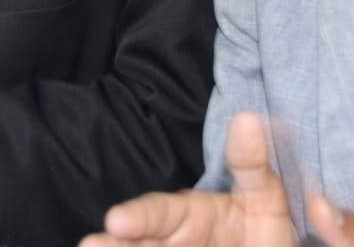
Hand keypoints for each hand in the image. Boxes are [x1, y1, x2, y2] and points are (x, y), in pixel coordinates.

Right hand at [80, 113, 294, 246]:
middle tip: (89, 245)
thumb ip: (250, 164)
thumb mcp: (263, 197)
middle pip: (135, 241)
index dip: (137, 217)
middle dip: (111, 244)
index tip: (116, 221)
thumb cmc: (263, 231)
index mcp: (189, 216)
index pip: (157, 214)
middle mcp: (172, 241)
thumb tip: (248, 119)